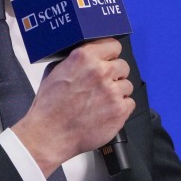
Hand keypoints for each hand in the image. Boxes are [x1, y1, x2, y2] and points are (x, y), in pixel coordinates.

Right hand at [14, 38, 134, 174]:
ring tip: (101, 102)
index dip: (110, 54)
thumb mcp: (54, 72)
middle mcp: (100, 72)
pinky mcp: (119, 110)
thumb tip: (87, 56)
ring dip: (117, 92)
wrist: (50, 135)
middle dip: (114, 75)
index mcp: (84, 58)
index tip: (109, 60)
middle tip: (102, 85)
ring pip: (127, 85)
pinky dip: (120, 108)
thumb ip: (74, 60)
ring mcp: (112, 91)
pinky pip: (130, 103)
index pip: (113, 45)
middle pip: (123, 66)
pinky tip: (106, 112)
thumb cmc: (49, 107)